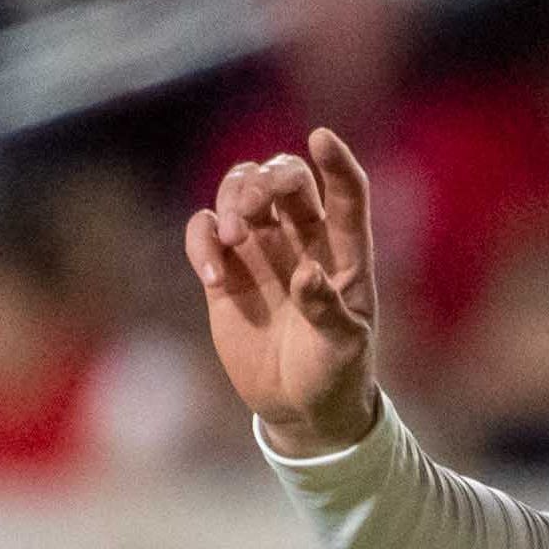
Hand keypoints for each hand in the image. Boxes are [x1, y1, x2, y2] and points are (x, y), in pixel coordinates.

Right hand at [186, 126, 382, 456]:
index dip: (337, 163)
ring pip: (241, 192)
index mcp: (345, 255)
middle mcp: (303, 242)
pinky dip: (202, 242)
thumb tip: (307, 274)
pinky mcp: (226, 271)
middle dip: (267, 180)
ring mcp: (262, 253)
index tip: (321, 138)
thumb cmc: (336, 376)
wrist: (301, 410)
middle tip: (254, 209)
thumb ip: (327, 310)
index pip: (346, 195)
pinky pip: (205, 231)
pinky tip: (213, 278)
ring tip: (232, 238)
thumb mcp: (342, 349)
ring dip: (232, 199)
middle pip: (284, 180)